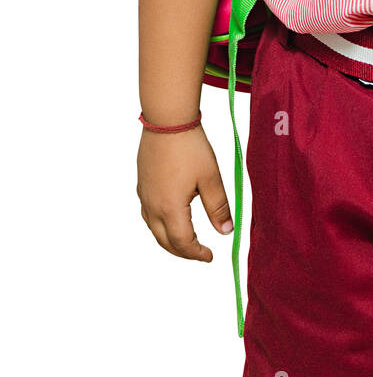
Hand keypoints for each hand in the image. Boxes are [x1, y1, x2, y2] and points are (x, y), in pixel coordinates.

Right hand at [137, 125, 232, 260]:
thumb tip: (226, 232)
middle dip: (183, 252)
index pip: (183, 242)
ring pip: (154, 229)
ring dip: (170, 240)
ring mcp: (144, 195)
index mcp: (170, 208)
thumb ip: (218, 208)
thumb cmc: (190, 147)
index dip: (197, 253)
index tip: (210, 256)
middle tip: (200, 253)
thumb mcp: (210, 178)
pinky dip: (160, 225)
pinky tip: (170, 218)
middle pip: (165, 241)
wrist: (167, 120)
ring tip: (187, 241)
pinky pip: (148, 214)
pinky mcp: (142, 184)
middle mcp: (152, 206)